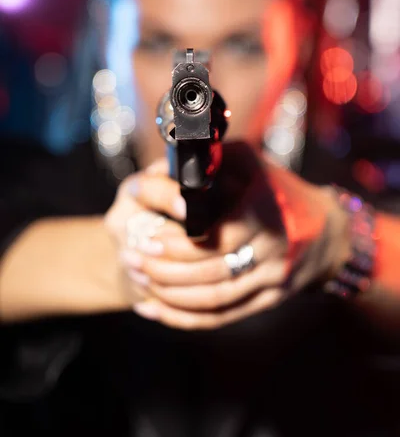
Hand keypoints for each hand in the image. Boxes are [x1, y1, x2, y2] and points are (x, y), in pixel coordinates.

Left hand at [109, 143, 348, 329]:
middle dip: (164, 269)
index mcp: (265, 212)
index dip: (177, 243)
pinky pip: (222, 316)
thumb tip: (163, 168)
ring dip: (169, 295)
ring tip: (137, 279)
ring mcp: (273, 281)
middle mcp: (272, 250)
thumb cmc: (278, 189)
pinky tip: (154, 309)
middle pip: (210, 272)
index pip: (216, 237)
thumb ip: (212, 160)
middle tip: (132, 258)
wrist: (328, 230)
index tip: (145, 236)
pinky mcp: (269, 301)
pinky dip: (184, 317)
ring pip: (214, 299)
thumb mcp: (250, 162)